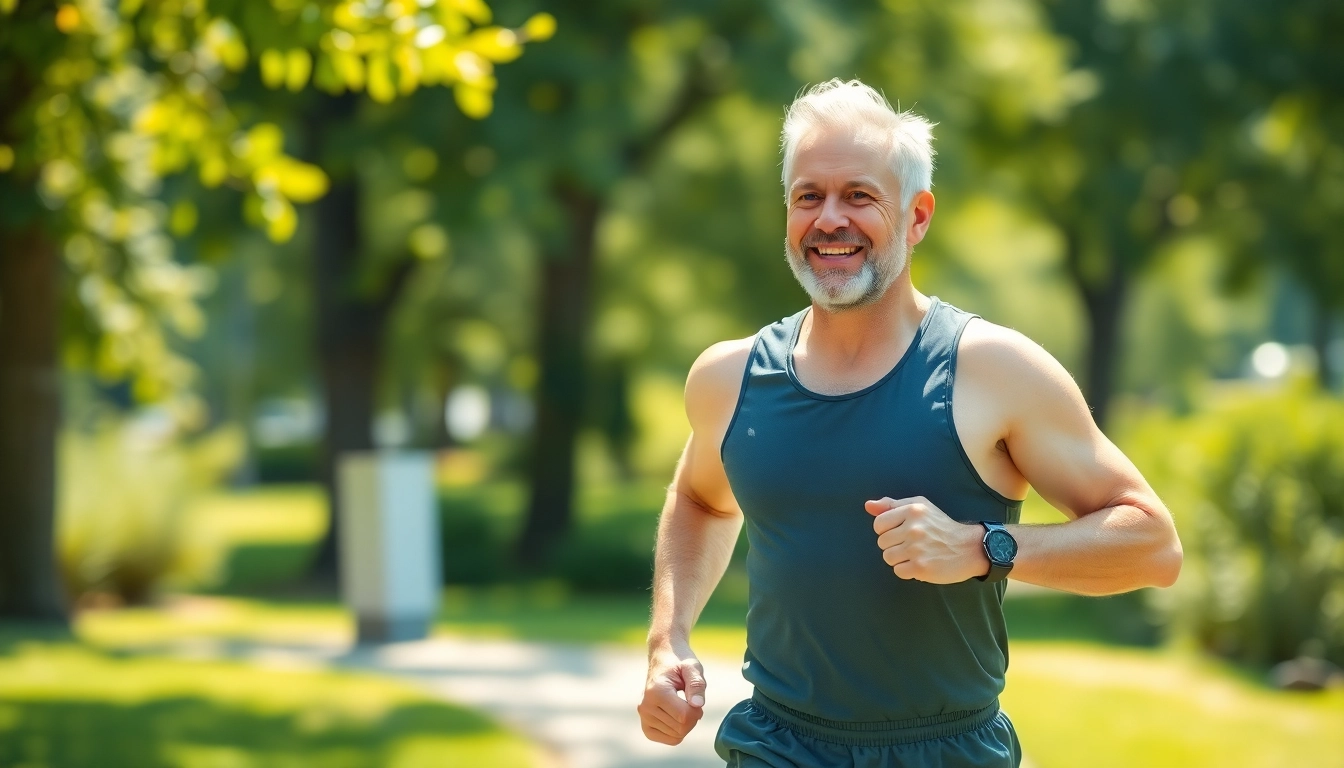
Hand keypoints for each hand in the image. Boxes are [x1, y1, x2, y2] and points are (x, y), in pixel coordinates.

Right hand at [638, 646, 705, 744]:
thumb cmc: (679, 662)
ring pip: (677, 736)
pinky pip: (669, 739)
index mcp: (656, 691)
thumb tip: (698, 705)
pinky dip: (678, 731)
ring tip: (682, 705)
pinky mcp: (646, 725)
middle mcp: (645, 706)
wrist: (662, 659)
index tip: (696, 697)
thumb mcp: (692, 667)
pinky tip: (677, 716)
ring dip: (686, 723)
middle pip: (681, 728)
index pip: (684, 716)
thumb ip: (696, 684)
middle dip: (693, 717)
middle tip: (690, 700)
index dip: (697, 710)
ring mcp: (643, 717)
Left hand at [865, 496, 988, 582]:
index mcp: (912, 510)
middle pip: (882, 542)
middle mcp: (914, 528)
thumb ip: (891, 505)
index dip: (886, 530)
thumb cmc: (940, 526)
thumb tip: (868, 506)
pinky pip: (898, 571)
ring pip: (888, 557)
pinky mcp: (921, 568)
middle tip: (911, 545)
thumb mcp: (919, 507)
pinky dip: (907, 571)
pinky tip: (920, 564)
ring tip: (915, 555)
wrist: (969, 547)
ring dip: (899, 559)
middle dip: (893, 545)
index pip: (879, 524)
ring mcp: (917, 549)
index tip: (900, 532)